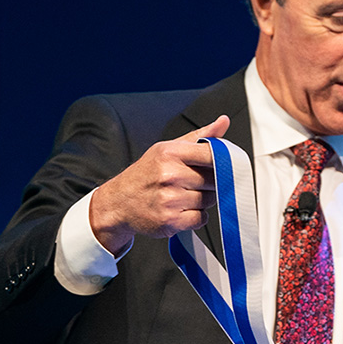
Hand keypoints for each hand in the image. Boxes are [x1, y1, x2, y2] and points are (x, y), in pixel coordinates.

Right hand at [89, 115, 229, 253]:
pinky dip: (196, 216)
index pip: (213, 155)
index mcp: (170, 153)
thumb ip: (200, 137)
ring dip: (203, 200)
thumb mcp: (169, 148)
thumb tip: (223, 122)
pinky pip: (201, 219)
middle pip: (214, 180)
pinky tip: (183, 210)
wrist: (119, 202)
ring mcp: (169, 199)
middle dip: (211, 183)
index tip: (222, 165)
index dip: (223, 161)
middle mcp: (169, 175)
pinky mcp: (170, 221)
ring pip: (209, 200)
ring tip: (186, 196)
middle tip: (196, 183)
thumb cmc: (147, 174)